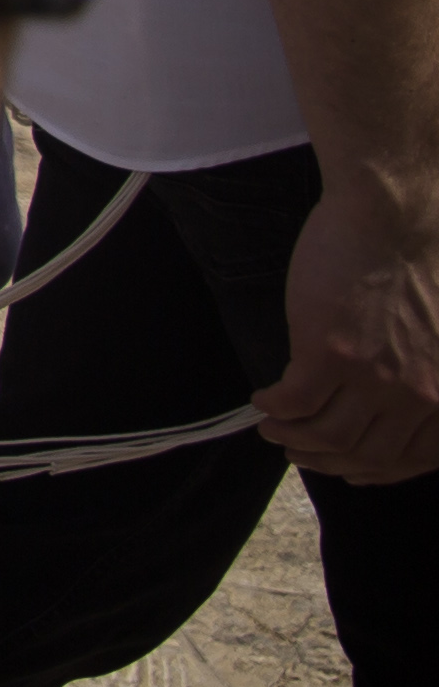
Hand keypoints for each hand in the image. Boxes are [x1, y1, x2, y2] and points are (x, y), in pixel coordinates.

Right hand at [260, 179, 438, 481]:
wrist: (396, 216)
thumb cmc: (421, 258)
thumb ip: (427, 370)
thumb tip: (392, 399)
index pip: (414, 459)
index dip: (376, 470)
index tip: (350, 467)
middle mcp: (417, 396)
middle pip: (366, 454)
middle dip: (328, 462)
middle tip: (300, 453)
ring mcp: (373, 379)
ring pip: (327, 436)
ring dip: (294, 440)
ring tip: (273, 428)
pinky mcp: (328, 355)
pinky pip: (294, 402)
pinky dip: (275, 408)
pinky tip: (263, 400)